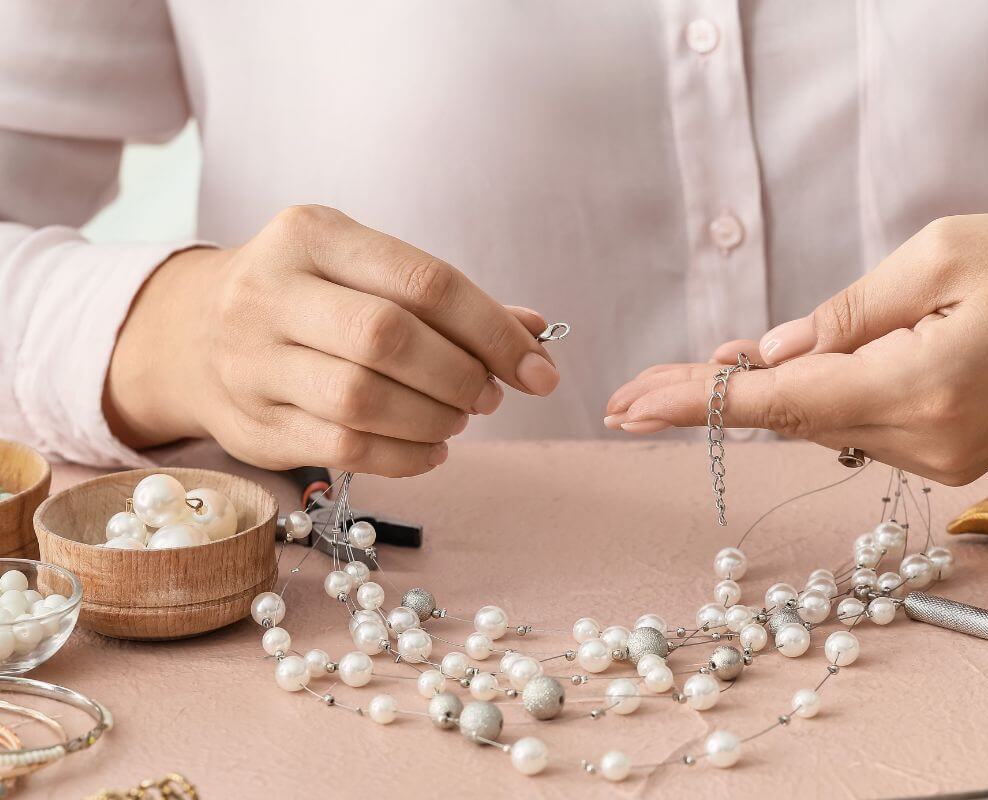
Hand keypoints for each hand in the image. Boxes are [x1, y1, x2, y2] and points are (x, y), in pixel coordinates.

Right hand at [105, 205, 559, 475]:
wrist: (189, 333)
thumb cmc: (308, 298)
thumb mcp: (366, 272)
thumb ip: (449, 301)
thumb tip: (537, 334)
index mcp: (312, 234)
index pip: (425, 281)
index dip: (494, 330)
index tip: (538, 369)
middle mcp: (270, 289)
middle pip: (390, 339)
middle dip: (460, 375)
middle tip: (488, 395)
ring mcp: (251, 359)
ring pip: (363, 400)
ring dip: (433, 419)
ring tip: (456, 418)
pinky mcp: (251, 422)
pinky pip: (344, 449)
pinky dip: (406, 457)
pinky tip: (431, 449)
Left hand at [605, 211, 987, 483]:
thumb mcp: (945, 253)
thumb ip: (848, 313)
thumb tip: (775, 352)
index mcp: (920, 386)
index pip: (779, 401)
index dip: (697, 401)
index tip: (629, 405)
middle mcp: (925, 441)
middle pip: (791, 420)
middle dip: (711, 400)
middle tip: (633, 392)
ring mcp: (942, 458)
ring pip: (825, 424)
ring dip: (764, 395)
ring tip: (701, 366)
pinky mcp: (954, 454)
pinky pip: (862, 426)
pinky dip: (817, 400)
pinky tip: (784, 372)